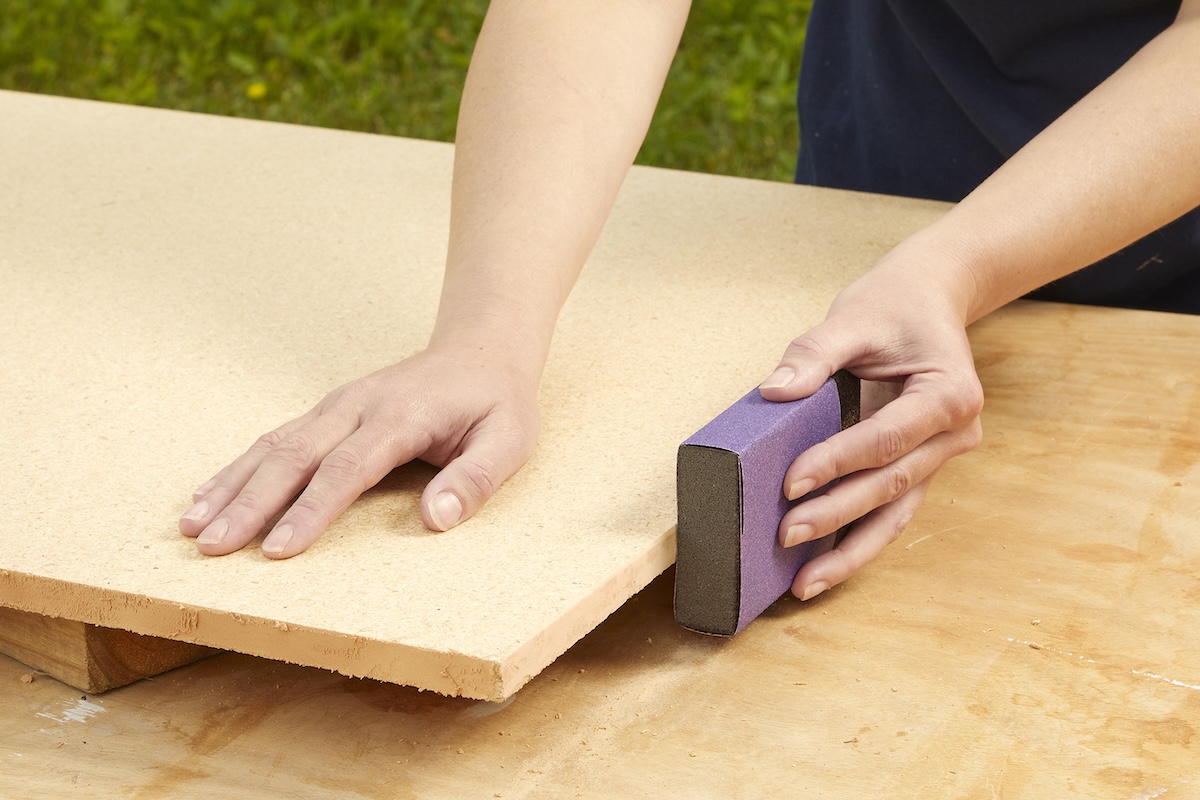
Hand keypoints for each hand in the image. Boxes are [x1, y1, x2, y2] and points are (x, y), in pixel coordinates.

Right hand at [178, 343, 540, 557]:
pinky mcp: (329, 411)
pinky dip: (240, 469)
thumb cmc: (497, 401)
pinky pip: (277, 438)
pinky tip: (209, 496)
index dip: (310, 510)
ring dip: (231, 485)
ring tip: (192, 526)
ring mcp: (338, 405)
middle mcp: (358, 406)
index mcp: (401, 416)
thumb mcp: (509, 440)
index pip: (347, 468)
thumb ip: (474, 479)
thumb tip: (436, 520)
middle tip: (212, 547)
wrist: (482, 348)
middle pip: (294, 456)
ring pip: (274, 445)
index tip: (278, 549)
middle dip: (250, 504)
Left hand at [758, 258, 983, 600]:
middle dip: (837, 514)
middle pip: (891, 485)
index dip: (839, 462)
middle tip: (784, 534)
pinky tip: (819, 570)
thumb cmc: (893, 306)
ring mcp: (940, 458)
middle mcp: (954, 435)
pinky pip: (888, 512)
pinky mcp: (918, 469)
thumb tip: (773, 392)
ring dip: (849, 552)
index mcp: (949, 394)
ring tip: (803, 584)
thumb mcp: (853, 317)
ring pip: (895, 514)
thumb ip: (814, 353)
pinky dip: (856, 542)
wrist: (929, 300)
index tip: (790, 482)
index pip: (887, 439)